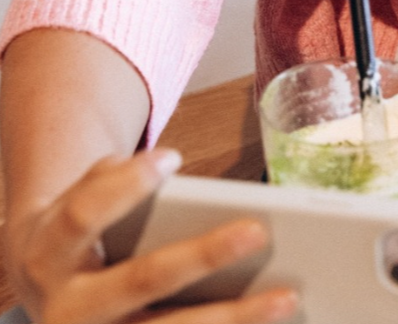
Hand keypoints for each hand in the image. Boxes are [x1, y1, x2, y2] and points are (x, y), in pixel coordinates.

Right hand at [4, 148, 297, 323]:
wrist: (42, 291)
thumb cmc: (79, 232)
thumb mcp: (77, 198)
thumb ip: (113, 176)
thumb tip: (168, 165)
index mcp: (51, 256)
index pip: (84, 216)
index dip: (126, 186)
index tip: (172, 157)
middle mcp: (69, 310)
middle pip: (142, 281)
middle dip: (203, 256)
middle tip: (258, 231)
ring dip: (234, 318)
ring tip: (288, 297)